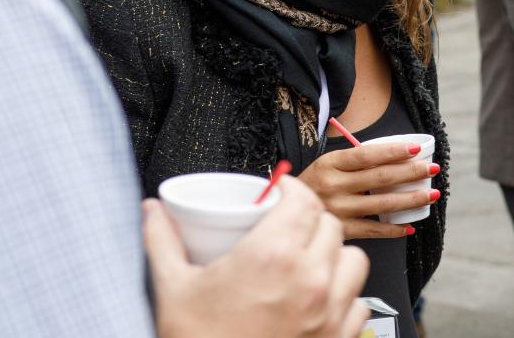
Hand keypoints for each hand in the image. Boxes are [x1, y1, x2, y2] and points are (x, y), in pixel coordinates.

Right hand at [148, 177, 371, 337]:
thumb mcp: (173, 289)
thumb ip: (161, 241)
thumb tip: (153, 211)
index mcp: (272, 257)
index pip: (304, 200)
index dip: (293, 190)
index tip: (281, 193)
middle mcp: (310, 280)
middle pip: (330, 226)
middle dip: (310, 221)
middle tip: (288, 229)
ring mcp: (330, 312)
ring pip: (354, 260)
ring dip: (335, 256)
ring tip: (310, 263)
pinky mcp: (339, 337)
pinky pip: (359, 304)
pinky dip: (345, 298)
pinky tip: (322, 301)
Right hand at [298, 140, 440, 238]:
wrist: (281, 213)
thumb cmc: (314, 185)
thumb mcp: (327, 165)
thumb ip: (354, 161)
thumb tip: (396, 155)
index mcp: (329, 164)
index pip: (366, 154)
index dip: (393, 151)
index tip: (416, 148)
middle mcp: (333, 186)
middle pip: (380, 177)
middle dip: (411, 172)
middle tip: (432, 169)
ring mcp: (337, 210)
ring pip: (382, 204)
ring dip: (411, 199)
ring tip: (432, 194)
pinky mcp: (341, 231)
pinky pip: (374, 230)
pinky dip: (394, 230)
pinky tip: (410, 226)